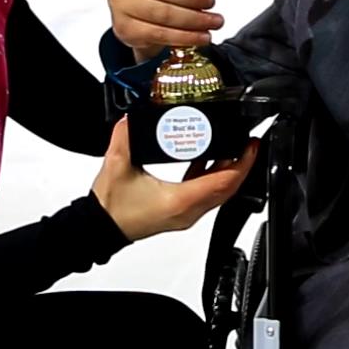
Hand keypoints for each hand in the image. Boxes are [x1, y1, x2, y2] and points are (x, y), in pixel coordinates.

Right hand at [90, 117, 257, 241]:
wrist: (98, 230)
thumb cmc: (109, 209)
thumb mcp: (117, 165)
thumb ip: (126, 137)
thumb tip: (132, 119)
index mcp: (180, 201)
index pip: (223, 182)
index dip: (242, 162)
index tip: (250, 144)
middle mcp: (188, 212)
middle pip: (228, 188)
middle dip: (242, 165)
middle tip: (247, 142)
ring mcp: (186, 215)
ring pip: (219, 193)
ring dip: (228, 171)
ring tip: (233, 147)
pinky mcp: (180, 214)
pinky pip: (206, 195)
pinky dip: (212, 177)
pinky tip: (207, 159)